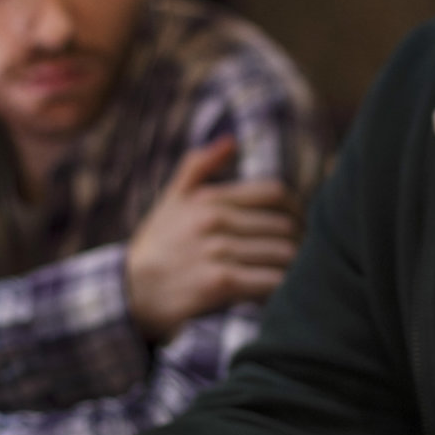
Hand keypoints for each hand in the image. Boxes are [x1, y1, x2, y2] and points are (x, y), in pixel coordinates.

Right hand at [128, 135, 301, 342]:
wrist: (128, 295)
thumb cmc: (157, 246)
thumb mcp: (171, 200)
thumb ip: (198, 167)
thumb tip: (231, 140)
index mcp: (209, 199)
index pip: (275, 194)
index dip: (297, 209)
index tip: (300, 225)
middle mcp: (215, 221)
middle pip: (284, 226)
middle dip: (301, 241)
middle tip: (307, 255)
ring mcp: (217, 252)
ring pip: (283, 253)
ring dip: (297, 266)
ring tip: (300, 275)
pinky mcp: (219, 284)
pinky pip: (271, 281)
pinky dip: (284, 287)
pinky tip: (285, 293)